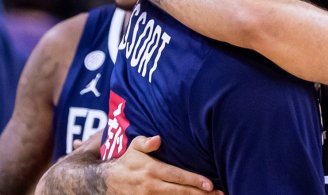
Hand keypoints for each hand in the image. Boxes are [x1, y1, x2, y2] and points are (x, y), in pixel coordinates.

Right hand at [104, 135, 220, 194]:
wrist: (107, 182)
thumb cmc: (127, 161)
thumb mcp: (133, 147)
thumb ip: (145, 142)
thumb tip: (157, 139)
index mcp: (152, 170)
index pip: (177, 176)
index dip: (193, 180)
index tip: (209, 184)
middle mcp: (152, 186)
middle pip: (180, 192)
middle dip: (200, 194)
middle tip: (219, 194)